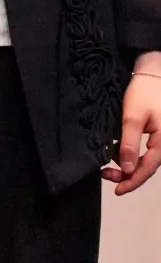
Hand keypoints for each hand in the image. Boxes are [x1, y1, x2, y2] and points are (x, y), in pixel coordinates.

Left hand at [102, 70, 160, 194]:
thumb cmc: (144, 92)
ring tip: (108, 163)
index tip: (118, 190)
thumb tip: (127, 170)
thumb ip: (130, 144)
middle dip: (127, 174)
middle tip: (107, 175)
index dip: (133, 181)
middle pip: (147, 166)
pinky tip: (116, 149)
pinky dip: (130, 152)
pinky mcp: (156, 133)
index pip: (148, 168)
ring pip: (145, 158)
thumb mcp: (132, 118)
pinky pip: (144, 149)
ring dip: (127, 163)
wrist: (152, 72)